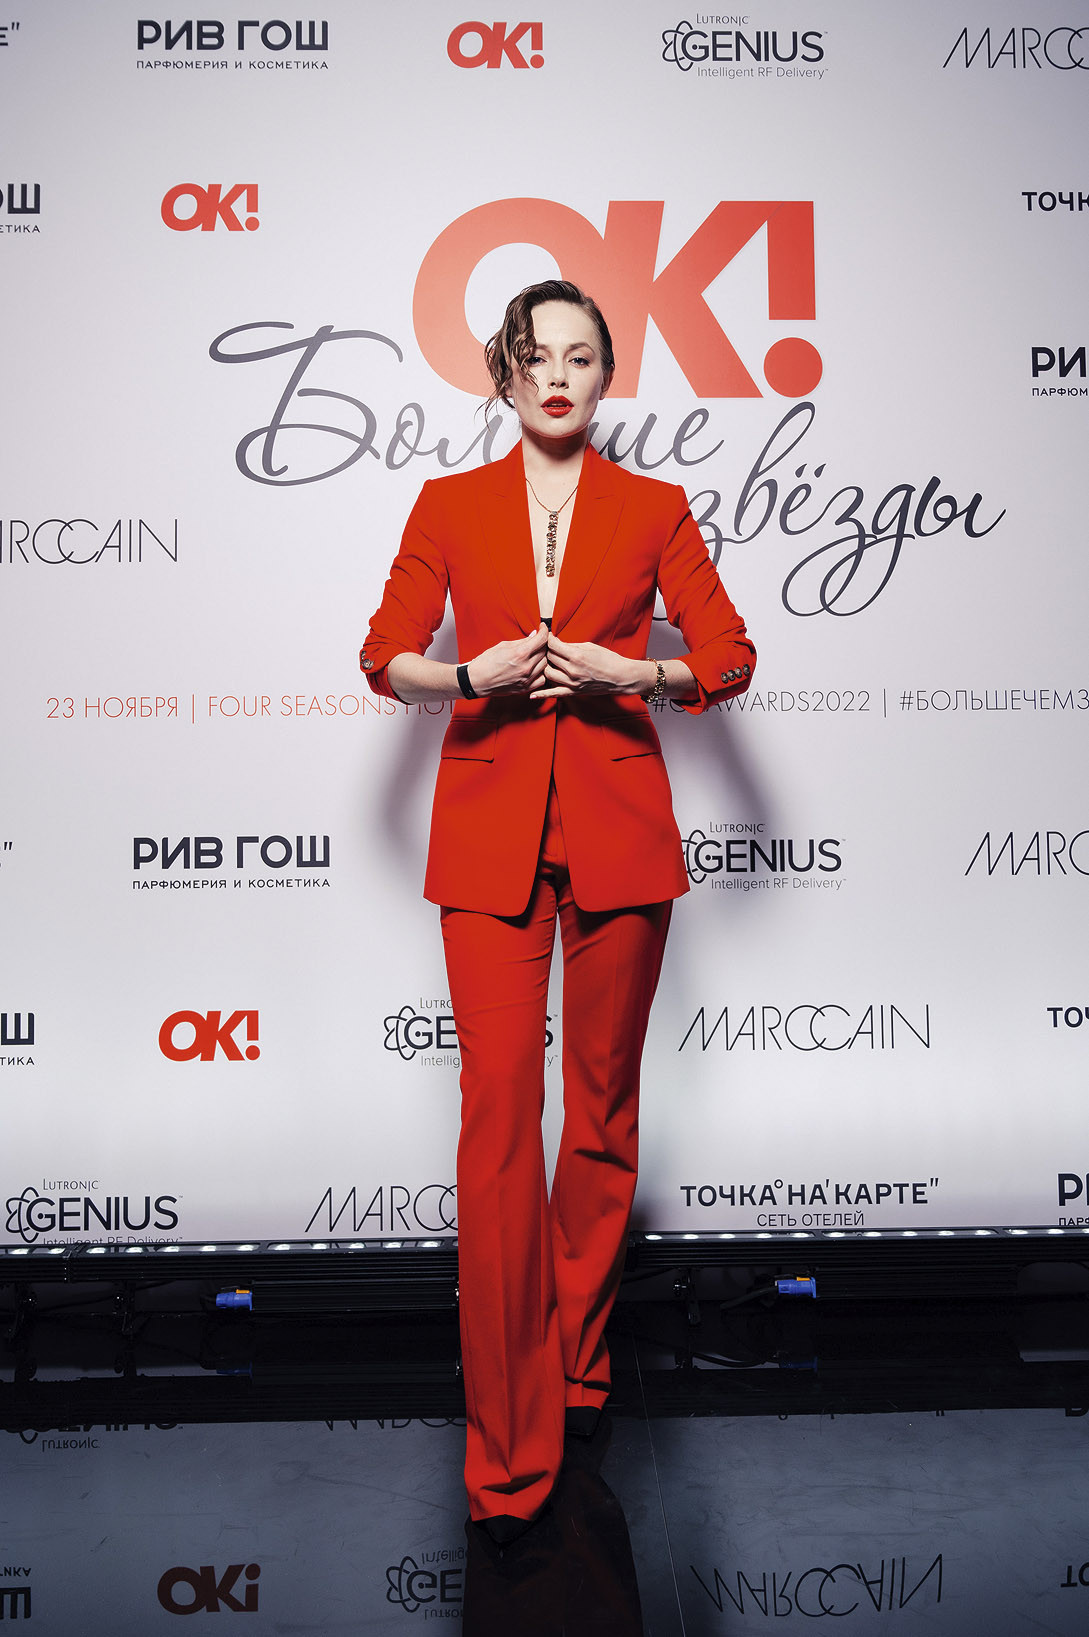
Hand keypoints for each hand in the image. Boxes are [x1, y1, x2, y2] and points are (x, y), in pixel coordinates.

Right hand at [467, 623, 549, 695]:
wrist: (477, 680)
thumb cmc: (487, 662)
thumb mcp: (503, 646)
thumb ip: (522, 641)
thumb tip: (535, 635)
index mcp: (520, 654)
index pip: (542, 639)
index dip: (544, 631)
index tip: (543, 628)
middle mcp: (526, 667)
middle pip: (545, 651)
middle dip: (542, 644)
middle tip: (537, 641)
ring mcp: (526, 679)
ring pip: (545, 665)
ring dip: (542, 658)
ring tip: (534, 655)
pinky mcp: (525, 688)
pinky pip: (542, 679)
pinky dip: (541, 672)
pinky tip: (534, 668)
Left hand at [530, 633, 653, 698]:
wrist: (620, 677)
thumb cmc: (608, 659)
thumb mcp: (589, 646)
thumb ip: (570, 646)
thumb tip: (556, 642)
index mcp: (576, 656)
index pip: (552, 645)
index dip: (546, 637)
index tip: (545, 633)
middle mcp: (572, 670)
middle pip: (548, 658)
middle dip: (545, 650)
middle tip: (543, 646)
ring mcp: (572, 683)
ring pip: (547, 673)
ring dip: (544, 666)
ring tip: (544, 661)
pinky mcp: (573, 692)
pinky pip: (554, 694)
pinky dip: (542, 694)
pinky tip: (531, 694)